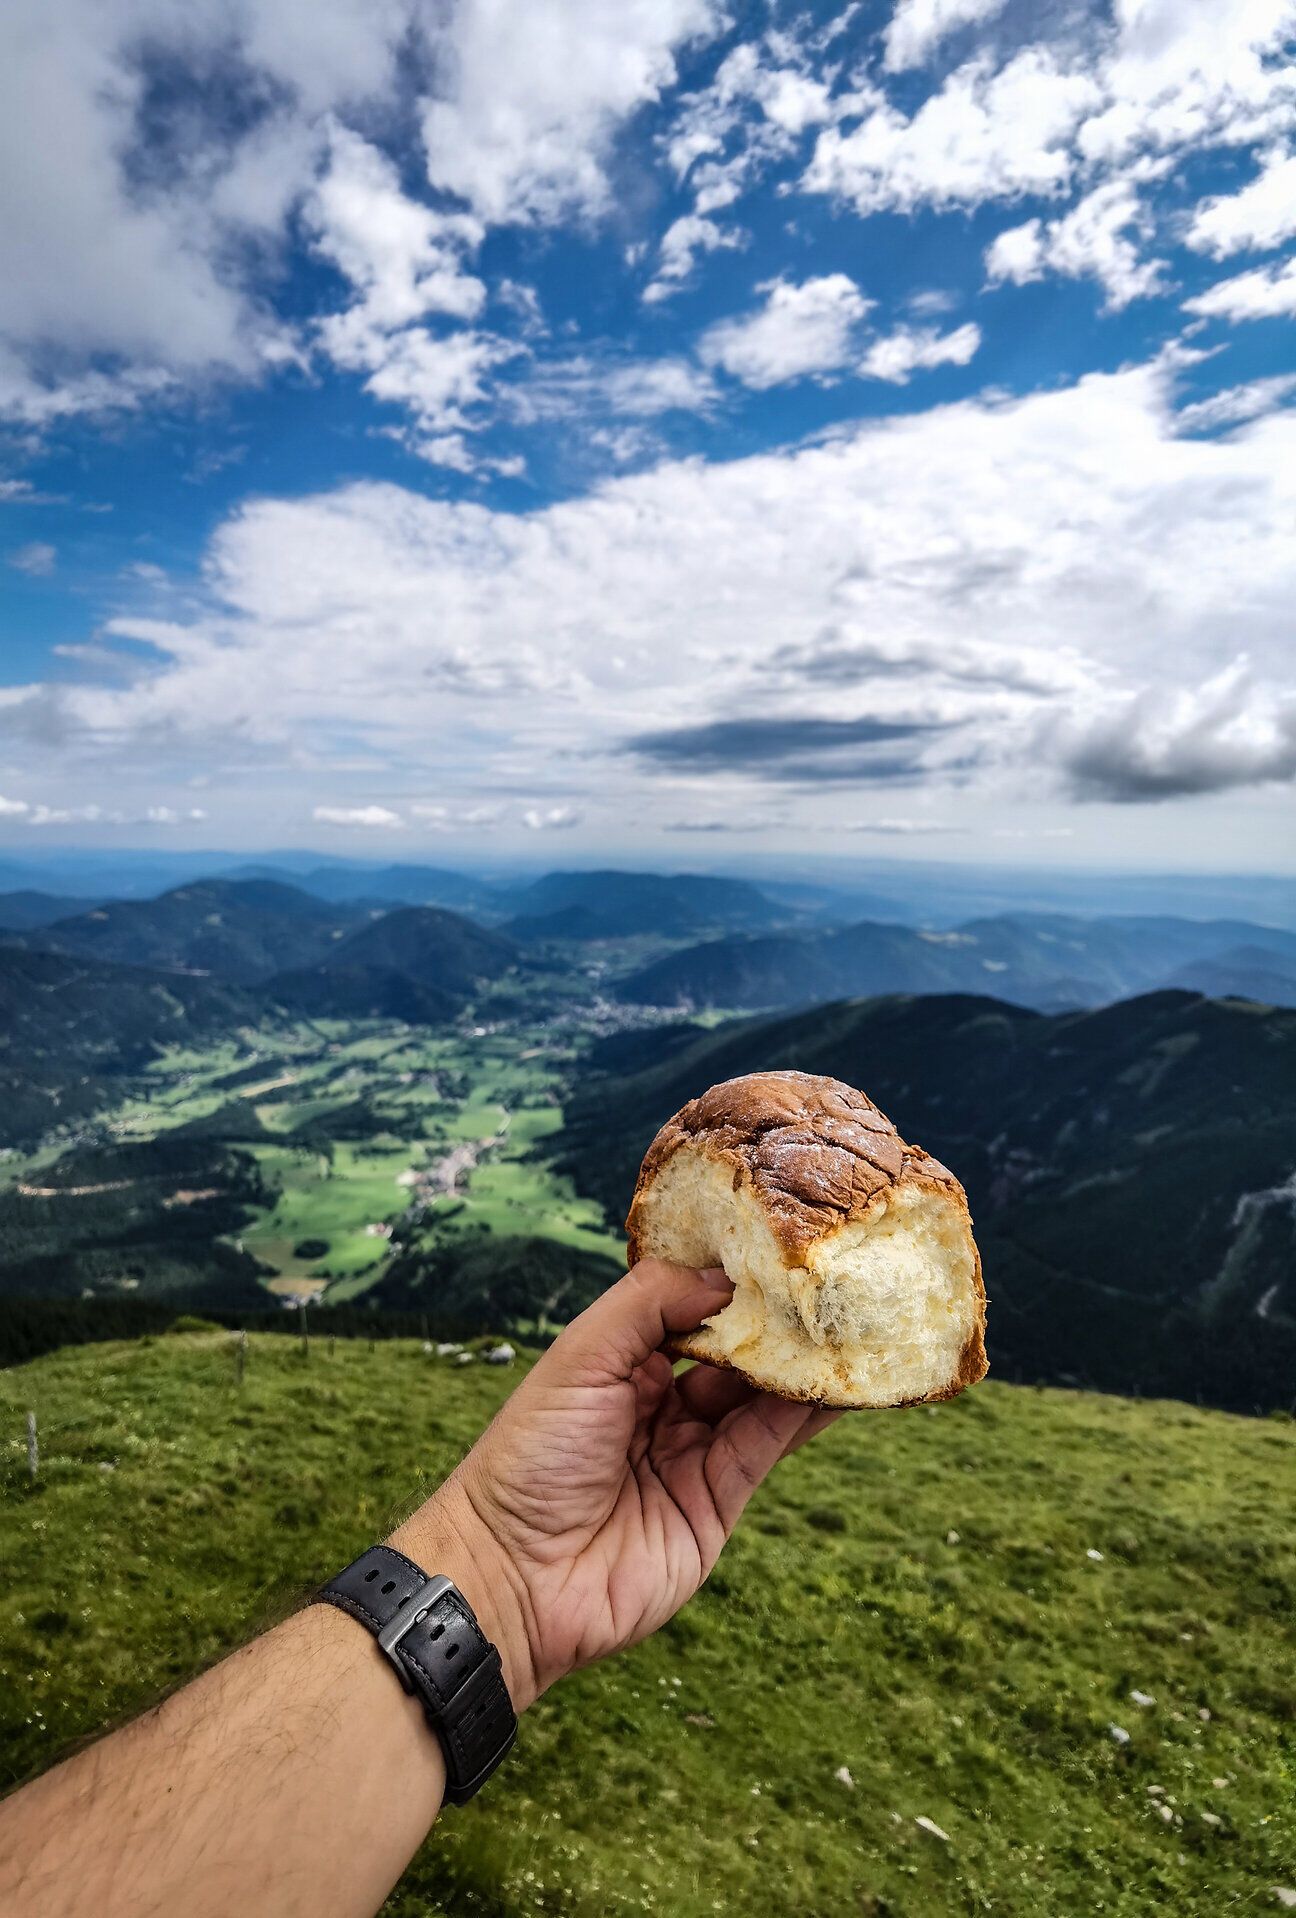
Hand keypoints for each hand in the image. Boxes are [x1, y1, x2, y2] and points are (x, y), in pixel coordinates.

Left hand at [390, 1260, 839, 1711]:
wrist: (517, 1580)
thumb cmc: (532, 1456)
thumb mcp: (582, 1357)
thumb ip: (650, 1304)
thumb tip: (725, 1279)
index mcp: (618, 1362)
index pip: (685, 1308)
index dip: (728, 1282)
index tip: (777, 1248)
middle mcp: (658, 1402)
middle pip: (730, 1351)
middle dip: (774, 1321)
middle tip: (827, 1282)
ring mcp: (690, 1452)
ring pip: (758, 1396)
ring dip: (799, 1364)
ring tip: (849, 1323)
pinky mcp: (718, 1500)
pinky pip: (769, 1445)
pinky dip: (804, 1413)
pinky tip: (837, 1381)